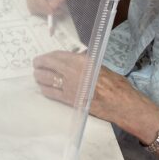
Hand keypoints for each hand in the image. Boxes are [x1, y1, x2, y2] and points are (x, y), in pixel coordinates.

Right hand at [23, 0, 76, 16]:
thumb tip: (52, 5)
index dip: (43, 4)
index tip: (52, 11)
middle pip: (32, 0)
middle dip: (44, 9)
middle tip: (59, 11)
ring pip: (31, 5)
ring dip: (43, 11)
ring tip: (56, 9)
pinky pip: (31, 5)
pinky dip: (40, 10)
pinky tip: (49, 7)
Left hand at [33, 51, 158, 141]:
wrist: (122, 104)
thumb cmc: (115, 84)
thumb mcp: (98, 65)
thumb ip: (83, 62)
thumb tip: (71, 59)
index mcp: (81, 60)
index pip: (57, 55)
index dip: (48, 56)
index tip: (44, 57)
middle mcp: (72, 71)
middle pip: (47, 65)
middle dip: (39, 64)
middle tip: (36, 64)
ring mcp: (69, 86)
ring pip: (45, 79)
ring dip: (39, 76)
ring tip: (37, 75)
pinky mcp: (69, 100)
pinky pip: (51, 93)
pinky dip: (45, 89)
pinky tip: (44, 88)